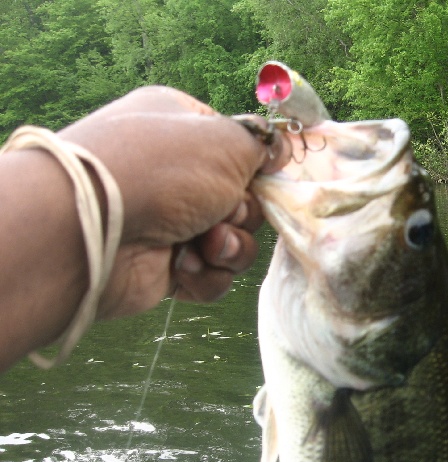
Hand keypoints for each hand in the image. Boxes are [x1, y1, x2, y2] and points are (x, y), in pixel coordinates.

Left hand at [58, 86, 290, 318]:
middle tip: (224, 213)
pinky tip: (181, 265)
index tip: (267, 178)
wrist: (94, 229)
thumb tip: (282, 150)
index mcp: (182, 128)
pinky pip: (210, 276)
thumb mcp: (227, 141)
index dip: (257, 167)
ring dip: (228, 247)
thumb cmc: (162, 169)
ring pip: (231, 242)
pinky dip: (205, 275)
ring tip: (204, 244)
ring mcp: (167, 220)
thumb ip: (263, 146)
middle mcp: (173, 172)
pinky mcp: (163, 266)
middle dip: (242, 214)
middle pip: (242, 200)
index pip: (236, 147)